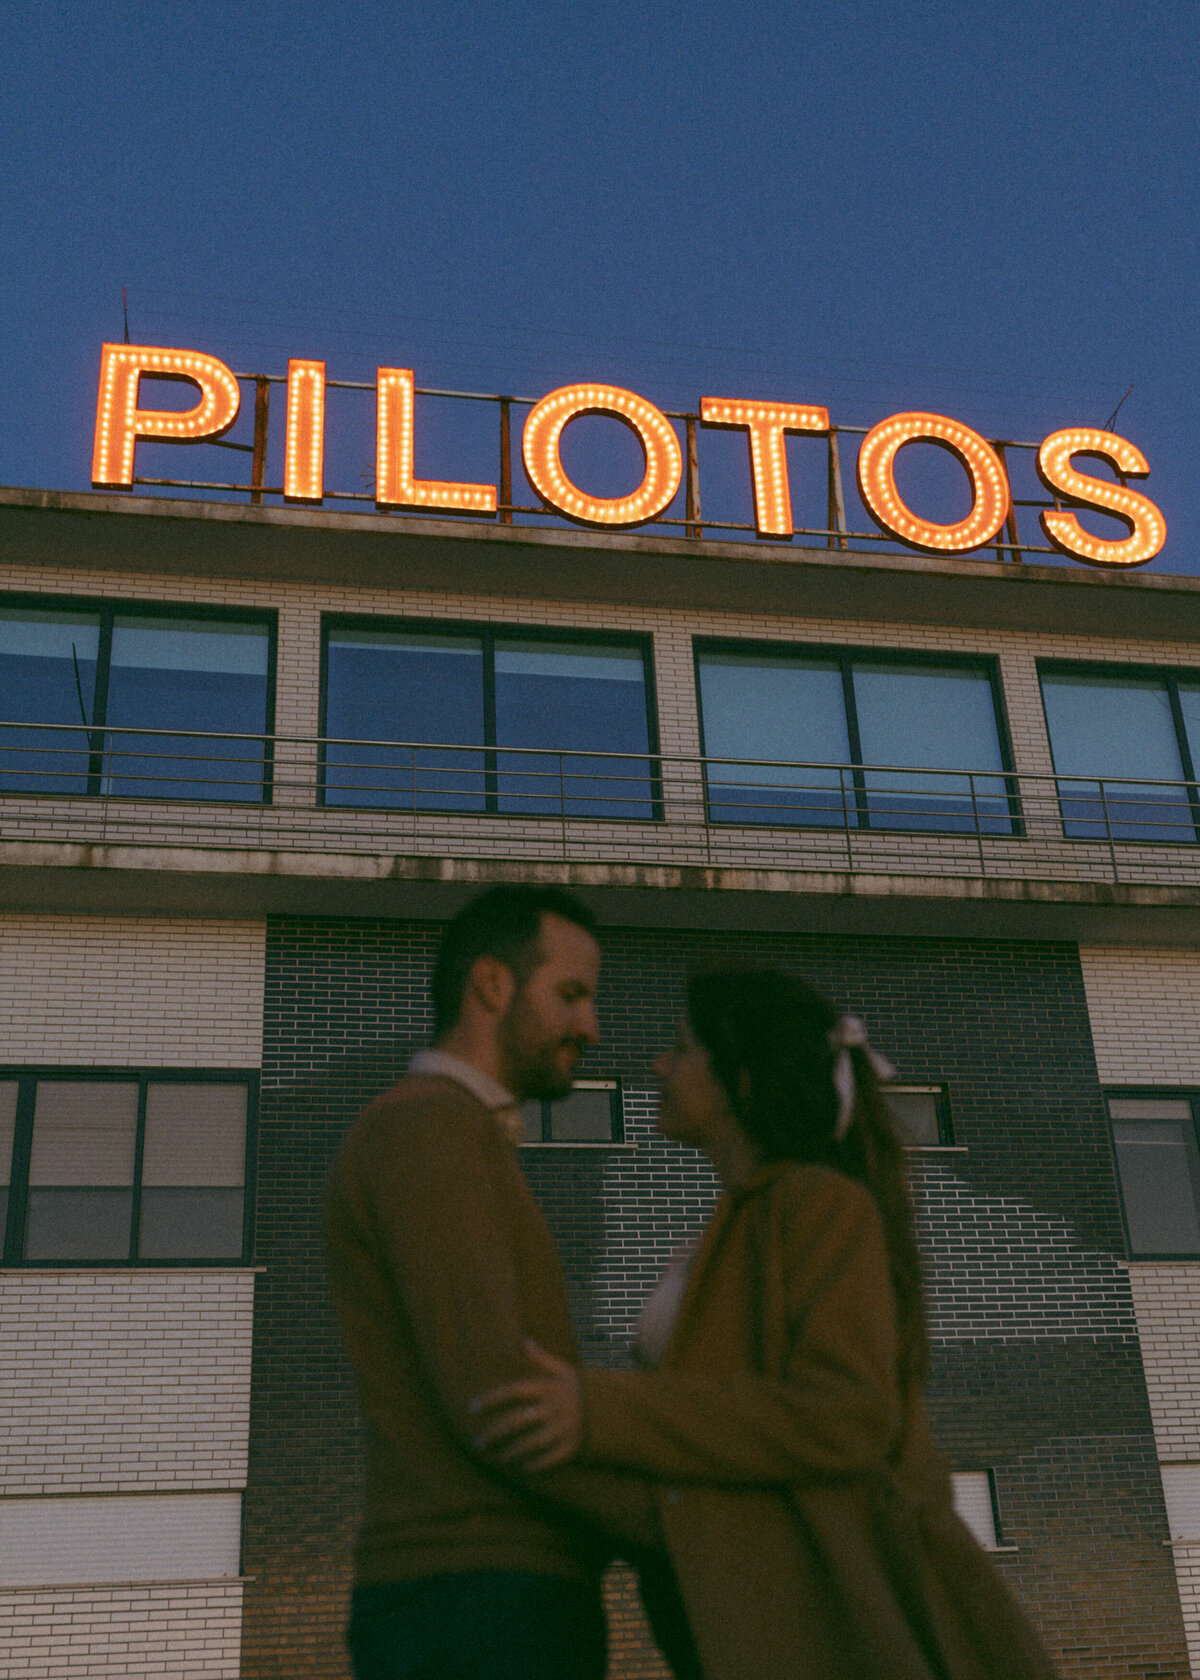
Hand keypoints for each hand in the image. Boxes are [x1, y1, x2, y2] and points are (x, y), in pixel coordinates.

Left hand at [470, 1340, 582, 1470]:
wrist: (614, 1408)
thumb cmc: (581, 1388)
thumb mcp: (565, 1370)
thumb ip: (542, 1359)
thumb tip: (525, 1342)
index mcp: (549, 1388)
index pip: (514, 1391)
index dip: (492, 1399)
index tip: (472, 1408)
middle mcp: (554, 1408)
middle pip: (517, 1421)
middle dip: (494, 1434)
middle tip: (477, 1444)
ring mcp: (564, 1428)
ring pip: (530, 1443)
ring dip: (510, 1453)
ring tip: (495, 1459)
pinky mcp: (573, 1446)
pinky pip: (549, 1459)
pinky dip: (534, 1465)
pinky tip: (520, 1469)